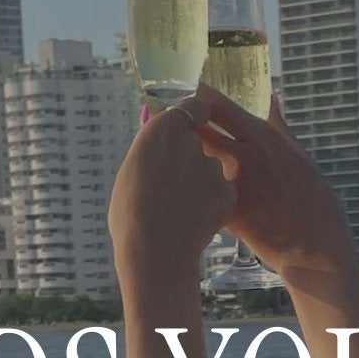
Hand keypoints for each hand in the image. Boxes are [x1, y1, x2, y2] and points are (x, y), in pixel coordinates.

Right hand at [109, 89, 235, 260]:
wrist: (153, 251)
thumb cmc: (130, 213)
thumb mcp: (130, 170)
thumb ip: (151, 151)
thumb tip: (158, 144)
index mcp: (163, 130)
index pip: (193, 106)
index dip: (195, 115)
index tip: (195, 122)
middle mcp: (192, 142)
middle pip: (200, 142)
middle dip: (192, 156)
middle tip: (174, 182)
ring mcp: (213, 167)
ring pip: (210, 170)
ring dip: (200, 182)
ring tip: (179, 208)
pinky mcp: (227, 192)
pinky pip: (221, 192)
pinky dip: (212, 203)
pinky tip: (194, 220)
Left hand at [190, 90, 358, 281]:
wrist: (316, 242)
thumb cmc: (312, 196)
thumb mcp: (297, 151)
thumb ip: (277, 124)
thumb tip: (271, 97)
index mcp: (261, 136)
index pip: (217, 105)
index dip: (197, 99)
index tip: (186, 96)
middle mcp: (244, 156)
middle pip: (197, 131)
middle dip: (182, 130)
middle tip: (174, 133)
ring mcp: (234, 184)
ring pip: (193, 164)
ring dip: (184, 163)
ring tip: (178, 167)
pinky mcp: (227, 212)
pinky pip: (200, 195)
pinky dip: (193, 194)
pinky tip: (191, 199)